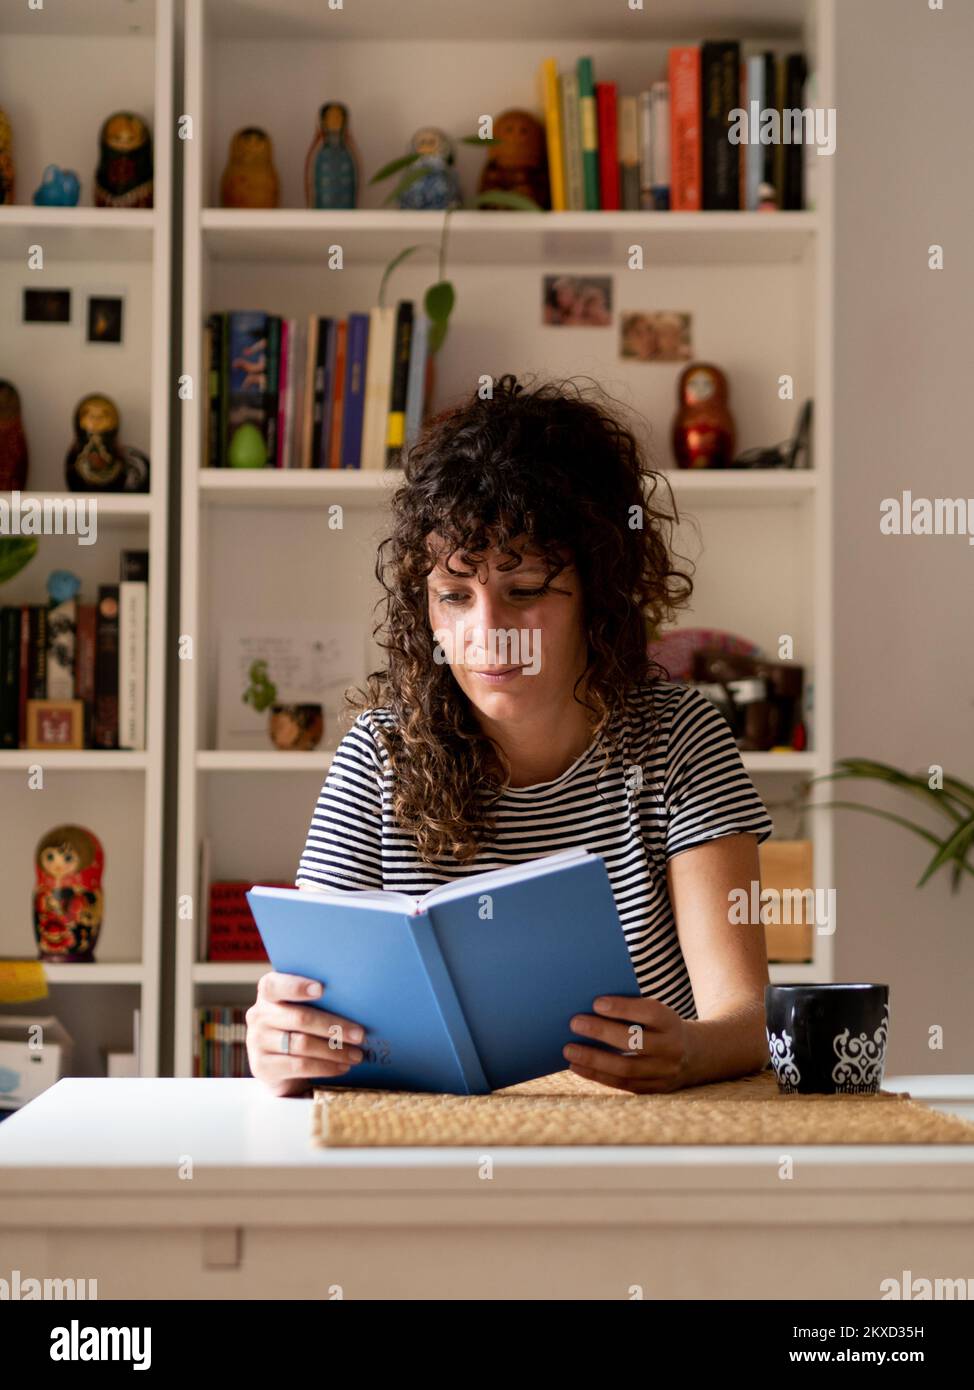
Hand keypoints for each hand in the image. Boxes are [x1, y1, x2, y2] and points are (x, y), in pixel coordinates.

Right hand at [246, 971, 365, 1097]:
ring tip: (356, 1055)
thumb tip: (356, 999)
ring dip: (334, 1051)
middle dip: (334, 1026)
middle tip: (360, 1034)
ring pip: (302, 1044)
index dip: (297, 986)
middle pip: (299, 1018)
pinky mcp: (262, 1067)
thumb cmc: (300, 1027)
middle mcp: (259, 1015)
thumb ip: (320, 1001)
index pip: (274, 985)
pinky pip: (299, 1066)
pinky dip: (325, 1067)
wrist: (281, 1065)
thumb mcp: (304, 1009)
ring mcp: (258, 1042)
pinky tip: (342, 1067)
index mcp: (268, 993)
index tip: (322, 989)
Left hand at [563, 995, 689, 1093]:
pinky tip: (576, 1066)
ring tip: (569, 1050)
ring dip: (593, 1060)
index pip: (649, 1013)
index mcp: (671, 1022)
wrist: (692, 1055)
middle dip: (602, 1032)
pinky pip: (622, 1084)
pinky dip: (596, 1075)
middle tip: (574, 1023)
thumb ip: (631, 1009)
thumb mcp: (655, 1013)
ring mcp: (664, 1073)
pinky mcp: (653, 1090)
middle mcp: (671, 1049)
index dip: (623, 1008)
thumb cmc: (659, 1026)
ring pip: (626, 1069)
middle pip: (635, 1042)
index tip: (596, 1002)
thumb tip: (589, 1005)